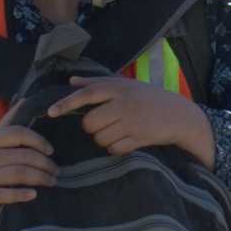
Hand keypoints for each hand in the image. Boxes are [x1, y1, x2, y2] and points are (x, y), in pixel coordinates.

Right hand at [0, 125, 57, 221]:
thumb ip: (11, 137)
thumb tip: (33, 119)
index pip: (18, 133)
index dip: (38, 140)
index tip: (50, 151)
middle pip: (24, 155)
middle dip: (45, 163)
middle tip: (56, 171)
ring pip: (19, 173)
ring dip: (40, 177)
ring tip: (52, 181)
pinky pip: (7, 194)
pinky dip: (22, 194)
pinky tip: (34, 194)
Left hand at [48, 75, 214, 164]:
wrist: (180, 115)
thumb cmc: (149, 98)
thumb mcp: (126, 85)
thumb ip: (97, 83)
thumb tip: (71, 81)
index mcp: (118, 87)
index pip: (86, 94)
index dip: (66, 104)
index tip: (50, 113)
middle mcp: (123, 103)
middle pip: (90, 123)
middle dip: (93, 128)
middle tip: (106, 123)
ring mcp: (131, 121)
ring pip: (100, 138)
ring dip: (105, 139)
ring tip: (120, 131)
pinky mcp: (139, 138)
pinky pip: (113, 149)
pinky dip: (116, 148)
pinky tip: (127, 140)